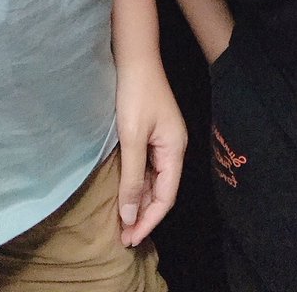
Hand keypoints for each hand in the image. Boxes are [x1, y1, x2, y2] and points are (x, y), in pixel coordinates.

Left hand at [115, 59, 186, 246]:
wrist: (135, 57)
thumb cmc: (135, 93)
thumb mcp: (132, 137)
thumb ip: (132, 177)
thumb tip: (130, 215)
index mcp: (175, 150)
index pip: (166, 198)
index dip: (148, 221)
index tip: (130, 239)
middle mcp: (174, 148)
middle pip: (161, 191)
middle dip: (143, 215)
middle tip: (122, 236)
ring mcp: (163, 140)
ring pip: (153, 180)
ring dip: (138, 200)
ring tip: (120, 221)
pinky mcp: (152, 133)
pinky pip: (147, 167)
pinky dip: (136, 183)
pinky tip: (123, 192)